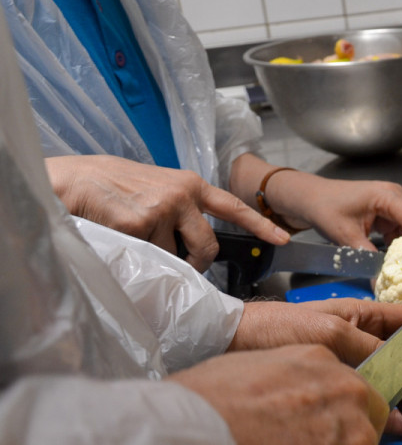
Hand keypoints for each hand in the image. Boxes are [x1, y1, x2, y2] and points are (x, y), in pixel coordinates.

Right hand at [46, 155, 289, 270]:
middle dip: (198, 262)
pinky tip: (122, 234)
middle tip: (181, 263)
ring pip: (176, 256)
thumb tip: (196, 240)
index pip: (233, 207)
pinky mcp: (142, 224)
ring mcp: (163, 209)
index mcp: (191, 184)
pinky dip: (138, 255)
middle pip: (208, 247)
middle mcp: (183, 195)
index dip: (260, 225)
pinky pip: (151, 257)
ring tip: (136, 234)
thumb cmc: (114, 186)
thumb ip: (182, 207)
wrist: (74, 181)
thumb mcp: (157, 187)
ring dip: (160, 257)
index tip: (283, 239)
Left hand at [229, 298, 401, 433]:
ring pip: (385, 376)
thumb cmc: (278, 328)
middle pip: (401, 352)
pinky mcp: (331, 387)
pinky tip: (399, 425)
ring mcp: (345, 363)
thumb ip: (369, 348)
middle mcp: (357, 338)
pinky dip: (383, 408)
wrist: (230, 345)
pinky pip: (365, 396)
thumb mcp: (330, 334)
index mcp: (360, 314)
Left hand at [297, 176, 401, 249]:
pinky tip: (396, 259)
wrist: (310, 198)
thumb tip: (379, 282)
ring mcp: (394, 203)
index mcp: (388, 196)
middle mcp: (397, 196)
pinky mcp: (389, 212)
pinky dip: (401, 244)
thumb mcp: (346, 236)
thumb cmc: (325, 208)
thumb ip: (366, 258)